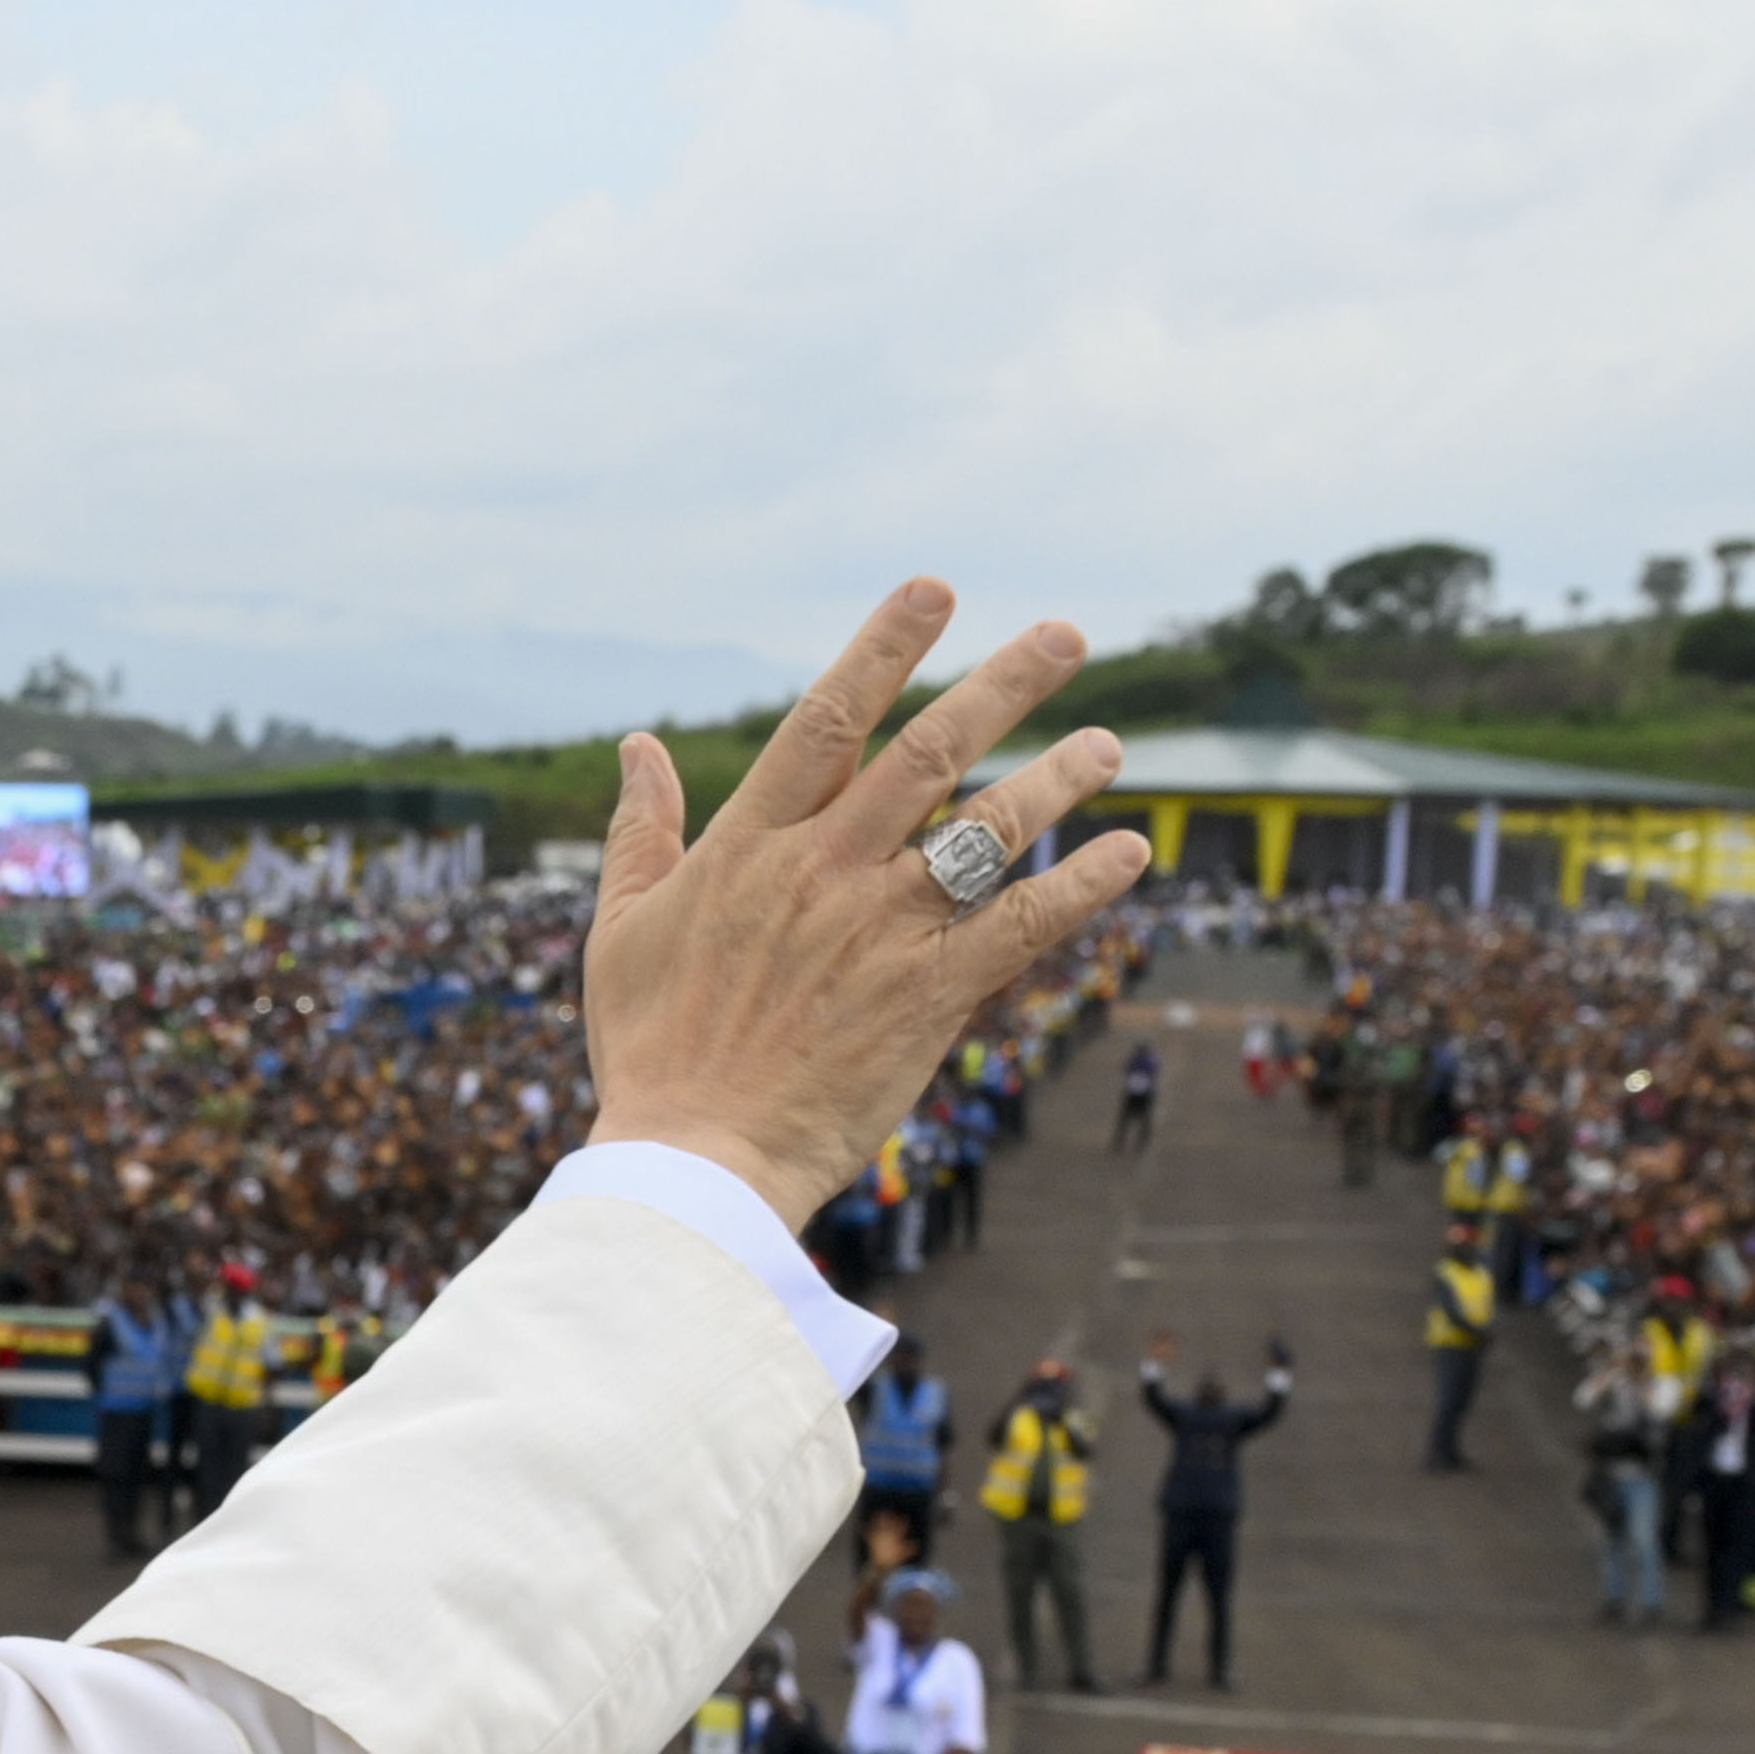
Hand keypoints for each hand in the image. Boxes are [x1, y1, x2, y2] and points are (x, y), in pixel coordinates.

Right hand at [582, 582, 1143, 1222]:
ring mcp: (882, 930)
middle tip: (1067, 636)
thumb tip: (640, 746)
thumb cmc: (650, 1049)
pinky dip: (1080, 886)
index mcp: (750, 843)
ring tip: (1108, 743)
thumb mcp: (623, 926)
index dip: (885, 647)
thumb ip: (643, 829)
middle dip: (1005, 686)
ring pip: (986, 829)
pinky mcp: (929, 997)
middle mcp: (825, 870)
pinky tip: (1131, 852)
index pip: (829, 718)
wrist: (693, 1162)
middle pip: (929, 752)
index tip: (937, 591)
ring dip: (1056, 778)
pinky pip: (1019, 925)